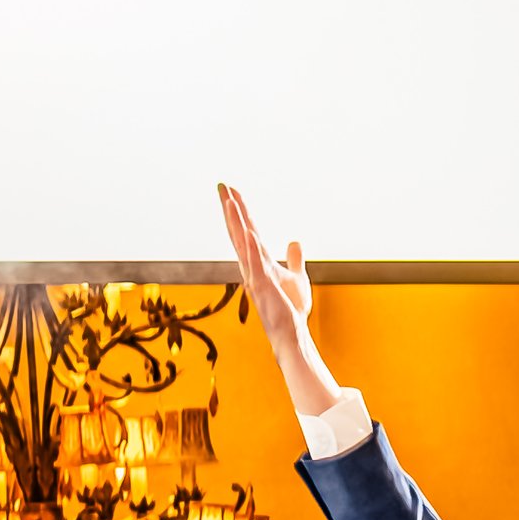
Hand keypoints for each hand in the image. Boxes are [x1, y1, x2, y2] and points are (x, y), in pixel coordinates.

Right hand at [217, 182, 315, 367]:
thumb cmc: (290, 310)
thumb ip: (294, 259)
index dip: (240, 210)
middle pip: (239, 232)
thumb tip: (294, 241)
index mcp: (259, 262)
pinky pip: (257, 266)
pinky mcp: (264, 289)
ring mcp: (255, 277)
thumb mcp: (296, 278)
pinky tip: (250, 234)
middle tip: (221, 185)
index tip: (232, 190)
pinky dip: (252, 250)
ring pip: (243, 245)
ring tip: (229, 202)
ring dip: (236, 223)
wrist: (290, 334)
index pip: (247, 230)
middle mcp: (252, 267)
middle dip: (230, 209)